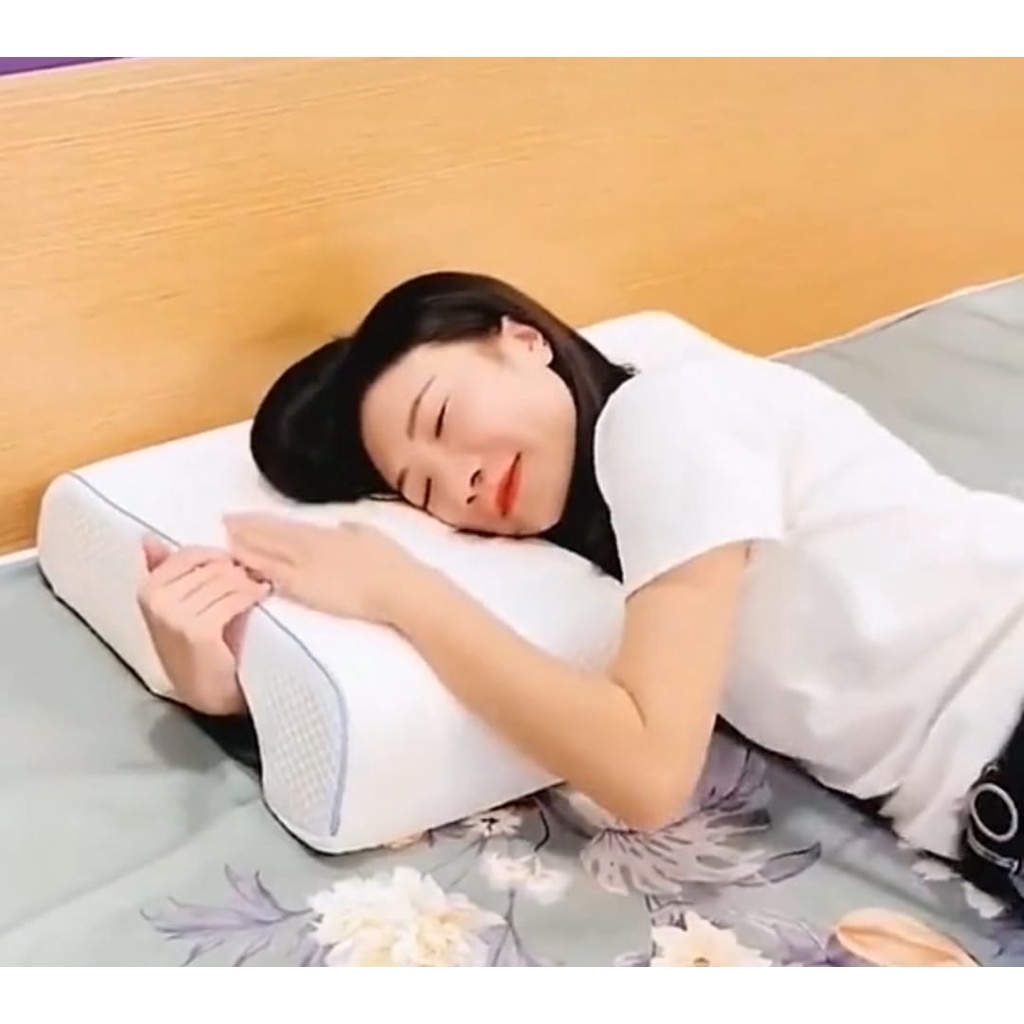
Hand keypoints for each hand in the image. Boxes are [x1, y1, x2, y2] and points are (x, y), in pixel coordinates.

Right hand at [136, 536, 269, 715]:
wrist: (205, 691)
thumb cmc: (194, 646)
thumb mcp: (173, 607)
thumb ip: (163, 571)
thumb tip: (148, 539)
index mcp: (148, 589)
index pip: (190, 553)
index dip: (218, 557)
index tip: (235, 565)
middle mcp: (156, 600)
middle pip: (210, 566)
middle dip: (236, 569)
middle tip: (253, 576)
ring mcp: (175, 616)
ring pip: (224, 580)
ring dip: (247, 581)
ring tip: (258, 587)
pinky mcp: (198, 631)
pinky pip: (233, 598)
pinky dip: (251, 595)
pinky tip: (260, 596)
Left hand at [223, 513, 423, 624]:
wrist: (396, 588)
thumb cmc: (390, 562)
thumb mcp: (369, 534)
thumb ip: (349, 530)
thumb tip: (340, 527)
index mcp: (325, 533)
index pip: (285, 524)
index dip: (261, 519)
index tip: (244, 515)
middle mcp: (310, 546)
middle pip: (270, 535)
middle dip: (246, 528)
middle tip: (224, 522)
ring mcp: (305, 568)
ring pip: (267, 553)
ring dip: (245, 546)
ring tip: (226, 541)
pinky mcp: (305, 590)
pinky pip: (274, 576)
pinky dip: (257, 569)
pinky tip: (243, 566)